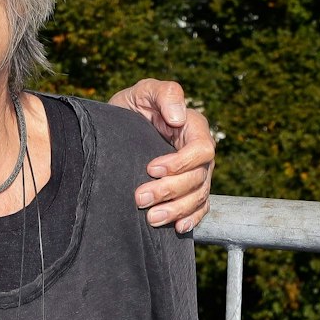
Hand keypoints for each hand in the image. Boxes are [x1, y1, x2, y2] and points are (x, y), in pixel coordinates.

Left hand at [106, 78, 214, 233]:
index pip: (201, 149)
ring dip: (176, 210)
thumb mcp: (143, 91)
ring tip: (151, 219)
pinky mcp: (189, 190)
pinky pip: (199, 208)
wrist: (118, 128)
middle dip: (170, 191)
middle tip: (140, 198)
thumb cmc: (133, 106)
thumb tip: (178, 118)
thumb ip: (164, 93)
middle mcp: (199, 153)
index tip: (150, 169)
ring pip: (197, 196)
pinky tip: (178, 227)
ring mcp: (197, 173)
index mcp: (193, 127)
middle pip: (198, 178)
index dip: (180, 163)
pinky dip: (191, 219)